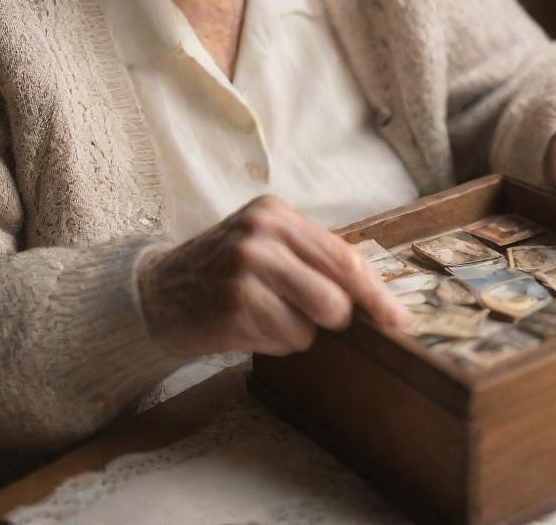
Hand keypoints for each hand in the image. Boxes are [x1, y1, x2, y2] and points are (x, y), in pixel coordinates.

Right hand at [136, 195, 408, 357]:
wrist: (157, 291)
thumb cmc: (224, 270)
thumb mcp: (266, 243)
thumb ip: (313, 258)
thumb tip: (375, 299)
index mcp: (276, 212)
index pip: (344, 257)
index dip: (376, 295)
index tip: (398, 321)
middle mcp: (261, 234)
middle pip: (335, 297)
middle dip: (330, 317)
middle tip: (300, 310)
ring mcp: (243, 269)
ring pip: (310, 326)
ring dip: (295, 331)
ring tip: (262, 313)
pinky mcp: (231, 307)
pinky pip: (282, 342)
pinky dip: (271, 342)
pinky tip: (244, 324)